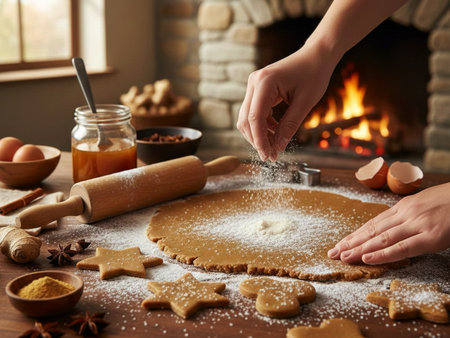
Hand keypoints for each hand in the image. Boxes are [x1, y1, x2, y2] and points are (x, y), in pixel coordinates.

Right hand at [236, 44, 337, 160]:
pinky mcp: (257, 88)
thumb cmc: (314, 74)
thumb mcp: (305, 103)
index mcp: (264, 82)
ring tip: (274, 146)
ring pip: (247, 117)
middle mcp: (254, 82)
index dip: (260, 140)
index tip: (268, 156)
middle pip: (246, 119)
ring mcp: (254, 84)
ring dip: (258, 134)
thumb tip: (279, 147)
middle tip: (271, 156)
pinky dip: (262, 125)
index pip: (255, 118)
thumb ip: (290, 125)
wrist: (316, 55)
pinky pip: (254, 111)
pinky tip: (275, 132)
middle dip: (257, 140)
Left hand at [328, 183, 449, 263]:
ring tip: (342, 257)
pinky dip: (383, 254)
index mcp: (403, 207)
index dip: (355, 235)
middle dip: (350, 243)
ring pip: (381, 239)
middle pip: (371, 231)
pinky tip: (367, 258)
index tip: (340, 243)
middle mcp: (406, 214)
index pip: (372, 223)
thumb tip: (390, 226)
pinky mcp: (431, 237)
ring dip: (359, 249)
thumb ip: (407, 215)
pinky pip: (402, 248)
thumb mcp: (424, 204)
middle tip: (332, 253)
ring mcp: (418, 225)